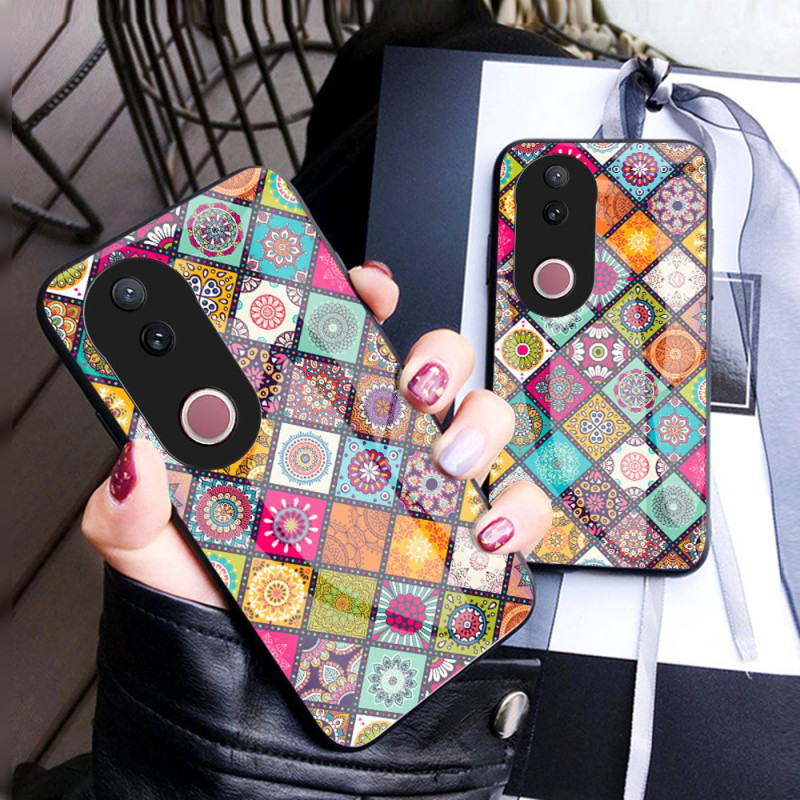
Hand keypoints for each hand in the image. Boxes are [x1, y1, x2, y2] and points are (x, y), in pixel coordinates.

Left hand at [82, 260, 550, 606]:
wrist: (251, 700)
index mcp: (303, 429)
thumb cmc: (211, 611)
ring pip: (480, 423)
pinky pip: (512, 509)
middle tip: (414, 384)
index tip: (365, 285)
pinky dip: (518, 508)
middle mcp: (369, 451)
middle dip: (437, 356)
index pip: (342, 340)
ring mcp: (417, 494)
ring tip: (446, 460)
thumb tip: (135, 460)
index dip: (361, 298)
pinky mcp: (455, 545)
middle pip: (428, 368)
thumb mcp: (155, 553)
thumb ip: (129, 510)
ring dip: (479, 425)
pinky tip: (487, 525)